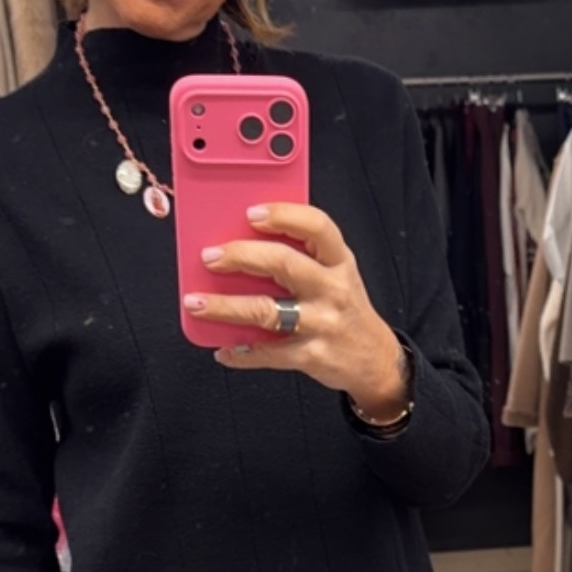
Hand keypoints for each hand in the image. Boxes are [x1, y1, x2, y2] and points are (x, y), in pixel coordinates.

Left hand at [183, 203, 407, 417]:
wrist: (374, 359)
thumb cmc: (344, 309)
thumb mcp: (335, 273)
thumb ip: (301, 255)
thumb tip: (242, 242)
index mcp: (338, 260)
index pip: (317, 226)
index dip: (283, 215)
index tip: (250, 213)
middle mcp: (332, 288)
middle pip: (283, 264)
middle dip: (241, 257)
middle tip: (210, 257)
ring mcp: (323, 323)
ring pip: (267, 310)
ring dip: (226, 307)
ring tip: (196, 303)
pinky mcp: (312, 355)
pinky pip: (270, 354)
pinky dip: (242, 354)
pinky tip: (224, 349)